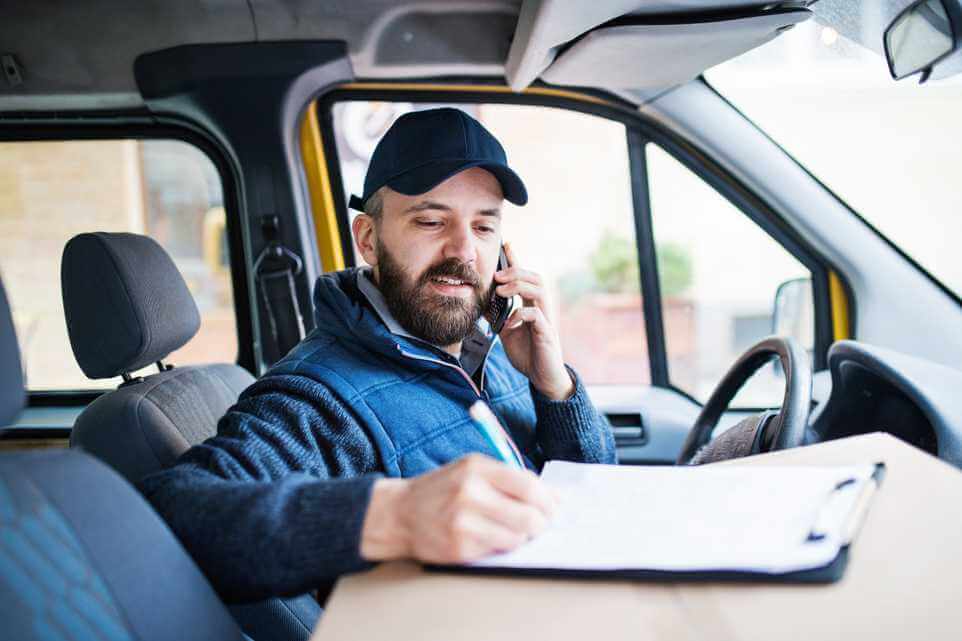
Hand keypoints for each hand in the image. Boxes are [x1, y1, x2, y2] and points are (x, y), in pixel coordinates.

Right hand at [360, 454, 557, 563]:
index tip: (555, 508)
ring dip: (522, 537)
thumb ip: (511, 479)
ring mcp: (463, 522)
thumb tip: (556, 497)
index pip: (528, 485)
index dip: (549, 500)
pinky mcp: (459, 548)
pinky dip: (501, 546)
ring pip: (518, 538)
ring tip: (512, 530)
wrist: (400, 513)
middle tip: (540, 524)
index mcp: (477, 468)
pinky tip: (489, 537)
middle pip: (529, 516)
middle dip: (542, 523)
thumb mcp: (473, 470)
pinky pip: (498, 551)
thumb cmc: (444, 489)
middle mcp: (469, 493)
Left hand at [494, 243, 574, 399]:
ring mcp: (545, 318)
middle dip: (516, 271)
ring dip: (519, 286)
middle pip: (535, 277)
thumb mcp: (506, 330)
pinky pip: (536, 315)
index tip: (506, 244)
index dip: (516, 259)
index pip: (525, 277)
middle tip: (497, 276)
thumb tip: (480, 302)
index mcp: (531, 304)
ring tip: (501, 291)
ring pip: (539, 290)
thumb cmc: (527, 352)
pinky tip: (509, 323)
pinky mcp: (546, 332)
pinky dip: (520, 315)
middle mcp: (541, 307)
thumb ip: (497, 315)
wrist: (542, 375)